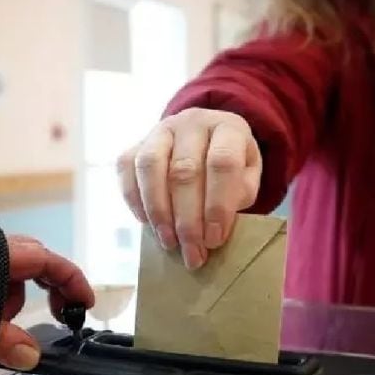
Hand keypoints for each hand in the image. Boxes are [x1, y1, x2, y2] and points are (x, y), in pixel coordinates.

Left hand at [0, 236, 94, 369]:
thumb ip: (7, 341)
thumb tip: (33, 357)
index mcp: (5, 255)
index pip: (51, 261)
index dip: (74, 281)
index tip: (87, 304)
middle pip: (38, 262)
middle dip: (50, 290)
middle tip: (59, 315)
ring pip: (14, 271)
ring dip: (18, 297)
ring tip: (4, 323)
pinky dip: (1, 294)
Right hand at [118, 108, 261, 269]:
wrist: (207, 139)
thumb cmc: (230, 165)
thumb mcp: (247, 177)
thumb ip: (237, 197)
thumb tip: (213, 230)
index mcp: (228, 127)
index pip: (222, 163)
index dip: (217, 205)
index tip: (215, 240)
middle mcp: (192, 122)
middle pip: (184, 170)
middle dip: (187, 219)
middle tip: (192, 253)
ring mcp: (161, 129)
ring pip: (150, 166)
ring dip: (158, 210)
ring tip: (168, 242)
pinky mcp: (137, 142)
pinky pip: (126, 167)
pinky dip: (133, 199)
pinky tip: (147, 223)